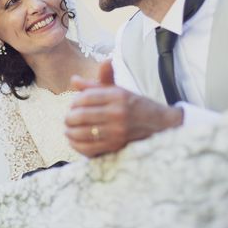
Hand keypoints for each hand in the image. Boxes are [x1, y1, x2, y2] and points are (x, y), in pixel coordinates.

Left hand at [64, 60, 182, 156]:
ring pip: (82, 132)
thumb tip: (73, 80)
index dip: (74, 102)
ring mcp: (118, 131)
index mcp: (118, 95)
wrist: (161, 124)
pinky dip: (77, 145)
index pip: (86, 97)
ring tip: (68, 130)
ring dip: (70, 132)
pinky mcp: (117, 146)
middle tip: (67, 119)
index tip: (72, 106)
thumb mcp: (118, 91)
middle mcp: (118, 112)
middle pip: (81, 115)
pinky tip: (74, 141)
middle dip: (69, 118)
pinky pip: (89, 148)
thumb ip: (95, 84)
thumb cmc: (134, 105)